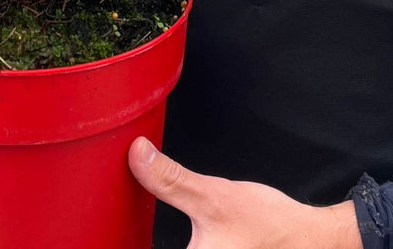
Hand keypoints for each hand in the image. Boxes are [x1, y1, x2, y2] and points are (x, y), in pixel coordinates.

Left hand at [128, 138, 360, 248]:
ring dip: (143, 235)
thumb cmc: (264, 223)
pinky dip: (157, 238)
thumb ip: (170, 179)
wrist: (304, 237)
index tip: (88, 230)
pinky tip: (151, 222)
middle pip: (143, 247)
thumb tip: (137, 153)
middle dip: (128, 235)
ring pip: (157, 247)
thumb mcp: (212, 196)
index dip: (109, 240)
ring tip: (122, 216)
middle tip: (106, 216)